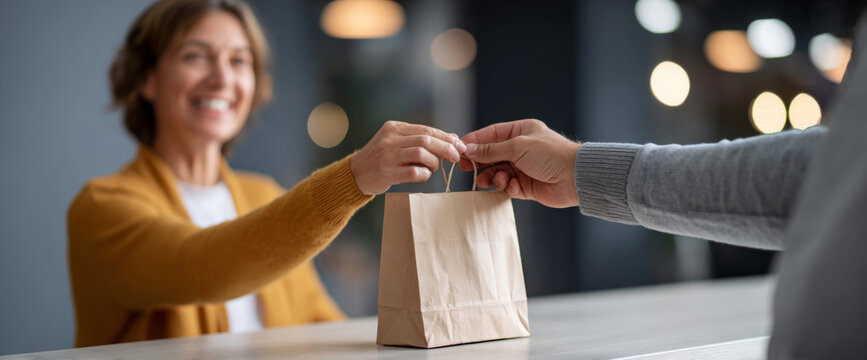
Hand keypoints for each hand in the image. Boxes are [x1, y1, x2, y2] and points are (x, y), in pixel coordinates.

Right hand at [351, 121, 466, 194]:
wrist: (355, 173)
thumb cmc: (382, 158)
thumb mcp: (398, 142)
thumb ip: (422, 139)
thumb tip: (453, 137)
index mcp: (394, 128)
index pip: (426, 129)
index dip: (445, 137)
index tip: (459, 145)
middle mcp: (390, 139)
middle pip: (426, 140)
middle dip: (445, 148)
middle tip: (456, 157)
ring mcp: (387, 156)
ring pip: (421, 154)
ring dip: (434, 162)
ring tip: (433, 168)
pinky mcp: (387, 173)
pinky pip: (414, 172)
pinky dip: (424, 174)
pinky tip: (423, 175)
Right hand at [460, 119, 580, 207]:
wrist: (575, 177)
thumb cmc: (550, 155)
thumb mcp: (517, 147)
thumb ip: (491, 150)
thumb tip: (469, 150)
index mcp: (521, 132)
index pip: (491, 134)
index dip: (474, 142)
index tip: (459, 150)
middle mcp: (521, 149)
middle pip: (492, 155)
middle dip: (480, 163)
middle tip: (467, 169)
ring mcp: (523, 168)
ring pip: (498, 172)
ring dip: (493, 177)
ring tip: (490, 181)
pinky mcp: (527, 186)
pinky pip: (509, 186)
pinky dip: (508, 187)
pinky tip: (513, 186)